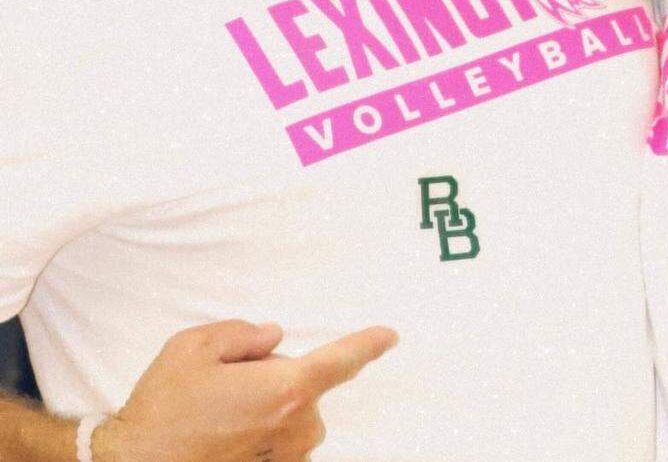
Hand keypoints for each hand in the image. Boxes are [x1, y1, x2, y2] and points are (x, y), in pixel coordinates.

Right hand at [93, 319, 396, 461]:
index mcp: (284, 389)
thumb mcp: (196, 346)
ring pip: (289, 417)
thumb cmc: (162, 409)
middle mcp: (293, 429)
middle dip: (273, 378)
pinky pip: (276, 445)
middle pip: (303, 386)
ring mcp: (281, 460)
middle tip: (223, 385)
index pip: (341, 360)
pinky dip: (256, 435)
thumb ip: (244, 333)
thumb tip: (271, 338)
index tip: (390, 336)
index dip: (368, 345)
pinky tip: (219, 436)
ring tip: (214, 416)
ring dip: (265, 409)